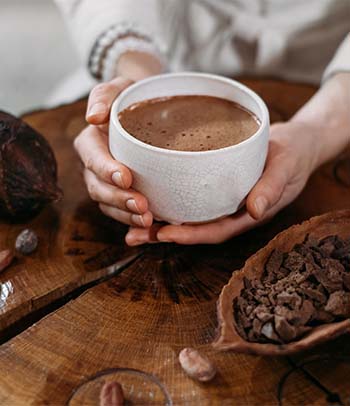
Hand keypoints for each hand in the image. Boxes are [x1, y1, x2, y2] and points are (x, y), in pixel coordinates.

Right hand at [74, 77, 152, 227]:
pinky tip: (150, 227)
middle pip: (99, 188)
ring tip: (148, 220)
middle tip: (142, 207)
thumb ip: (104, 96)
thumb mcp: (119, 88)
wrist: (147, 112)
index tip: (126, 177)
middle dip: (119, 199)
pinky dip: (133, 221)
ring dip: (126, 215)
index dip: (106, 170)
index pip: (93, 158)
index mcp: (91, 143)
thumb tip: (92, 117)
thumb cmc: (132, 98)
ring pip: (109, 205)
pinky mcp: (121, 194)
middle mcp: (95, 167)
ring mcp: (107, 183)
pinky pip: (122, 212)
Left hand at [126, 121, 318, 244]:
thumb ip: (272, 187)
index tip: (164, 233)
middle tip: (132, 235)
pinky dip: (167, 200)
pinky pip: (188, 198)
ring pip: (186, 216)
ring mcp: (220, 201)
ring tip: (128, 222)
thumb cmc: (292, 156)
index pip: (215, 231)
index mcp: (246, 214)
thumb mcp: (286, 167)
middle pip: (193, 229)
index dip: (190, 235)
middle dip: (163, 234)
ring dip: (158, 221)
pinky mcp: (213, 186)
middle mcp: (229, 212)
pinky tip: (145, 196)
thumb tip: (256, 210)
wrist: (294, 144)